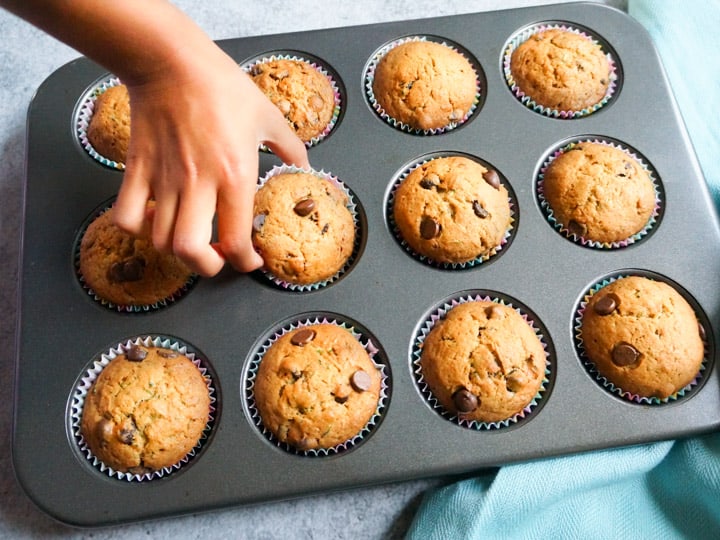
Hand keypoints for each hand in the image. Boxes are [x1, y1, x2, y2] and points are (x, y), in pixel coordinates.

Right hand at [113, 46, 309, 276]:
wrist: (172, 61)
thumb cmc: (221, 86)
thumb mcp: (268, 116)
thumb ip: (290, 147)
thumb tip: (302, 166)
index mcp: (234, 176)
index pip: (235, 240)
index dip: (244, 262)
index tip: (250, 261)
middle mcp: (197, 184)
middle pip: (190, 252)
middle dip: (207, 267)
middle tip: (217, 258)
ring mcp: (163, 179)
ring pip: (160, 240)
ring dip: (177, 251)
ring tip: (190, 240)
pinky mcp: (138, 169)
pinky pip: (126, 216)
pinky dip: (138, 230)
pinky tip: (154, 221)